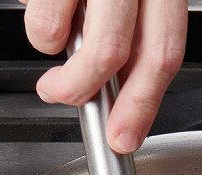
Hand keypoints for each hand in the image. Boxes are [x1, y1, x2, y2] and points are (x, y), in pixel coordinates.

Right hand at [21, 0, 187, 154]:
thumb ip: (133, 29)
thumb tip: (118, 87)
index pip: (163, 52)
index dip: (143, 102)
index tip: (125, 134)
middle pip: (116, 52)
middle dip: (86, 91)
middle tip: (68, 98)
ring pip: (68, 36)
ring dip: (52, 53)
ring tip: (53, 41)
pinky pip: (41, 10)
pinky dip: (37, 22)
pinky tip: (43, 8)